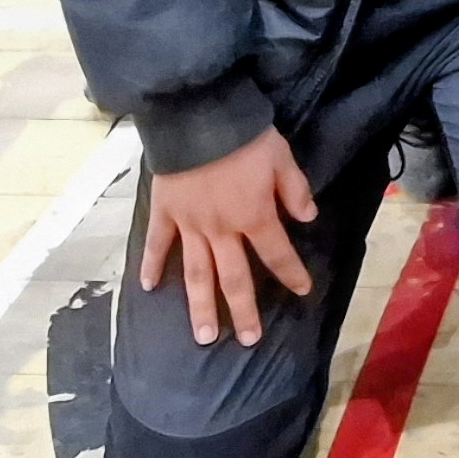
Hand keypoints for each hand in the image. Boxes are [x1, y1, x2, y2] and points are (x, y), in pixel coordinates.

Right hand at [138, 128, 317, 345]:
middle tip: (247, 340)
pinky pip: (158, 244)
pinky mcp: (164, 212)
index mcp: (253, 216)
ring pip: (197, 274)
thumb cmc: (245, 136)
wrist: (197, 117)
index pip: (277, 253)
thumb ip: (295, 190)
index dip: (291, 274)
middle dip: (243, 311)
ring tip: (204, 336)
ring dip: (201, 307)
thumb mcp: (282, 157)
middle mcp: (221, 230)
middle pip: (234, 278)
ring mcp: (189, 225)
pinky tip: (149, 288)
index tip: (302, 292)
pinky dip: (152, 266)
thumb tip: (309, 219)